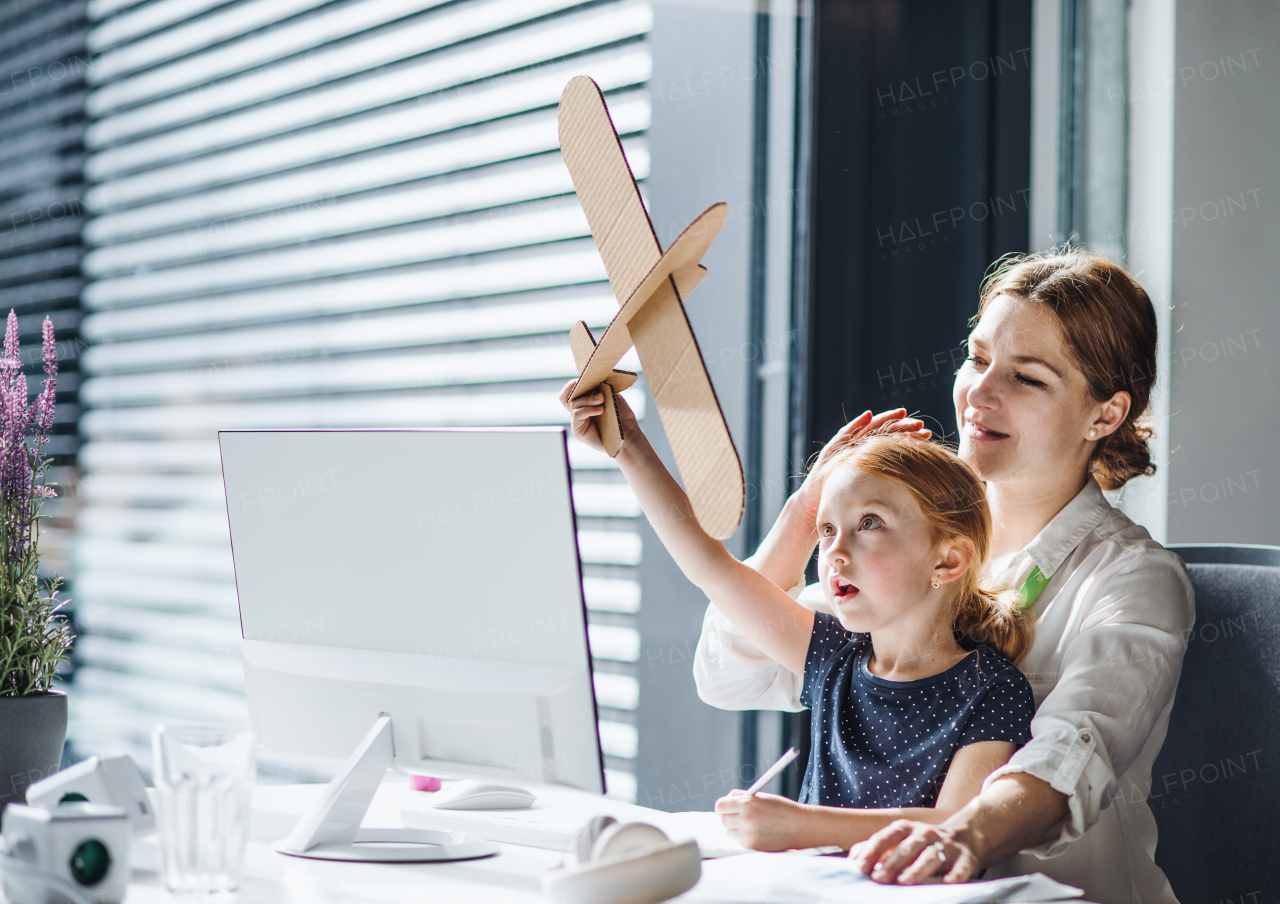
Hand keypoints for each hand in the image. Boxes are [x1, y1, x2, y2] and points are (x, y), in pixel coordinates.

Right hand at [558, 379, 640, 454]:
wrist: (628, 434)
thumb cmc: (622, 416)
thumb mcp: (611, 396)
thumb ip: (600, 388)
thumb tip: (591, 379)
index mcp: (585, 403)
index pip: (569, 393)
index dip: (571, 386)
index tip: (580, 380)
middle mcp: (579, 412)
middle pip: (570, 396)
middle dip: (584, 391)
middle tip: (600, 395)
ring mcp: (577, 422)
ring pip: (574, 404)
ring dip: (588, 400)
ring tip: (602, 401)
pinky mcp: (578, 431)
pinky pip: (576, 414)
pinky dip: (588, 410)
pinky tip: (600, 410)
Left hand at [714, 791, 809, 851]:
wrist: (800, 826)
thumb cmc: (782, 809)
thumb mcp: (761, 796)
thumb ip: (741, 797)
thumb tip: (727, 801)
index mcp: (747, 804)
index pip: (720, 806)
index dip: (723, 806)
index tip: (726, 807)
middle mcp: (746, 820)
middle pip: (723, 820)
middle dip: (730, 817)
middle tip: (739, 815)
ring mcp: (749, 835)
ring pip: (730, 832)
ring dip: (736, 829)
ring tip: (752, 824)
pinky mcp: (753, 847)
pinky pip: (740, 842)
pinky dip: (745, 838)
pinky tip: (759, 833)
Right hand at [794, 409, 931, 520]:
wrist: (816, 508)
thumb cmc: (843, 504)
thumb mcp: (869, 495)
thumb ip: (885, 489)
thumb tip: (915, 491)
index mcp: (868, 459)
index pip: (892, 443)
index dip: (908, 436)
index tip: (926, 433)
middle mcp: (858, 451)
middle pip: (883, 433)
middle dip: (902, 426)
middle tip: (920, 423)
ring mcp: (844, 450)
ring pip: (867, 430)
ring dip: (885, 420)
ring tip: (902, 413)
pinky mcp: (831, 453)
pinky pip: (844, 436)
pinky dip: (855, 425)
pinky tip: (867, 416)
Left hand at [849, 820, 979, 883]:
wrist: (966, 838)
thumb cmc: (923, 844)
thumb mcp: (901, 840)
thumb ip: (877, 848)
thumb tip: (852, 857)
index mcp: (906, 829)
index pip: (886, 837)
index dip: (872, 851)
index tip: (860, 866)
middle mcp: (925, 834)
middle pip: (907, 848)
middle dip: (892, 863)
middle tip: (878, 878)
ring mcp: (946, 845)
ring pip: (931, 856)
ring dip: (917, 869)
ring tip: (905, 881)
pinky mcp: (966, 859)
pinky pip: (961, 867)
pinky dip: (954, 875)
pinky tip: (948, 883)